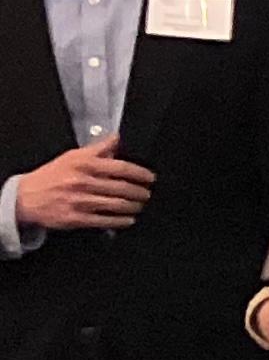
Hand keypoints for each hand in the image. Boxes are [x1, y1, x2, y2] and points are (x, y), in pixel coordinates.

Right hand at [18, 140, 151, 232]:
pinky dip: (120, 221)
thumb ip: (98, 148)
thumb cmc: (51, 175)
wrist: (26, 197)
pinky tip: (128, 220)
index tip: (150, 177)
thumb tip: (117, 138)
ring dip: (133, 206)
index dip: (140, 173)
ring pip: (116, 204)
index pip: (120, 167)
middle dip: (140, 192)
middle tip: (148, 193)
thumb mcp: (72, 156)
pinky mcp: (76, 218)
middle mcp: (83, 182)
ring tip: (141, 205)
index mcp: (84, 165)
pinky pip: (104, 220)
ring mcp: (80, 201)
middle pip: (121, 188)